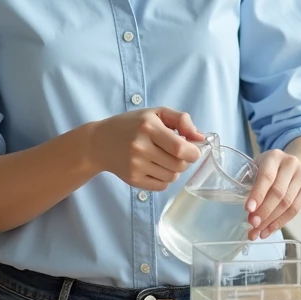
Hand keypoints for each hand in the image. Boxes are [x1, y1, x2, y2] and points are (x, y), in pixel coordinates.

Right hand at [87, 107, 206, 190]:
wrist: (99, 142)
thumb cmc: (131, 125)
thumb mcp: (155, 113)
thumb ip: (181, 120)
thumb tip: (201, 137)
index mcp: (147, 127)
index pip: (179, 148)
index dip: (193, 151)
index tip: (193, 149)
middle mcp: (140, 147)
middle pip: (179, 164)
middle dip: (185, 160)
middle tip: (178, 153)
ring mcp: (135, 166)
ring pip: (172, 176)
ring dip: (175, 169)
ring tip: (164, 158)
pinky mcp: (133, 180)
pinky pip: (162, 186)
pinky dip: (165, 178)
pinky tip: (156, 167)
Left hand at [244, 150, 300, 239]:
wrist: (292, 165)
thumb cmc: (269, 169)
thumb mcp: (258, 167)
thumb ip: (250, 182)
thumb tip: (246, 210)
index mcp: (274, 156)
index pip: (266, 177)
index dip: (258, 194)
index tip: (248, 210)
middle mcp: (291, 163)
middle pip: (278, 193)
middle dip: (264, 212)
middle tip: (252, 225)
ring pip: (287, 204)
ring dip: (271, 221)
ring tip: (258, 232)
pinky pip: (295, 210)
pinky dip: (281, 222)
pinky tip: (269, 230)